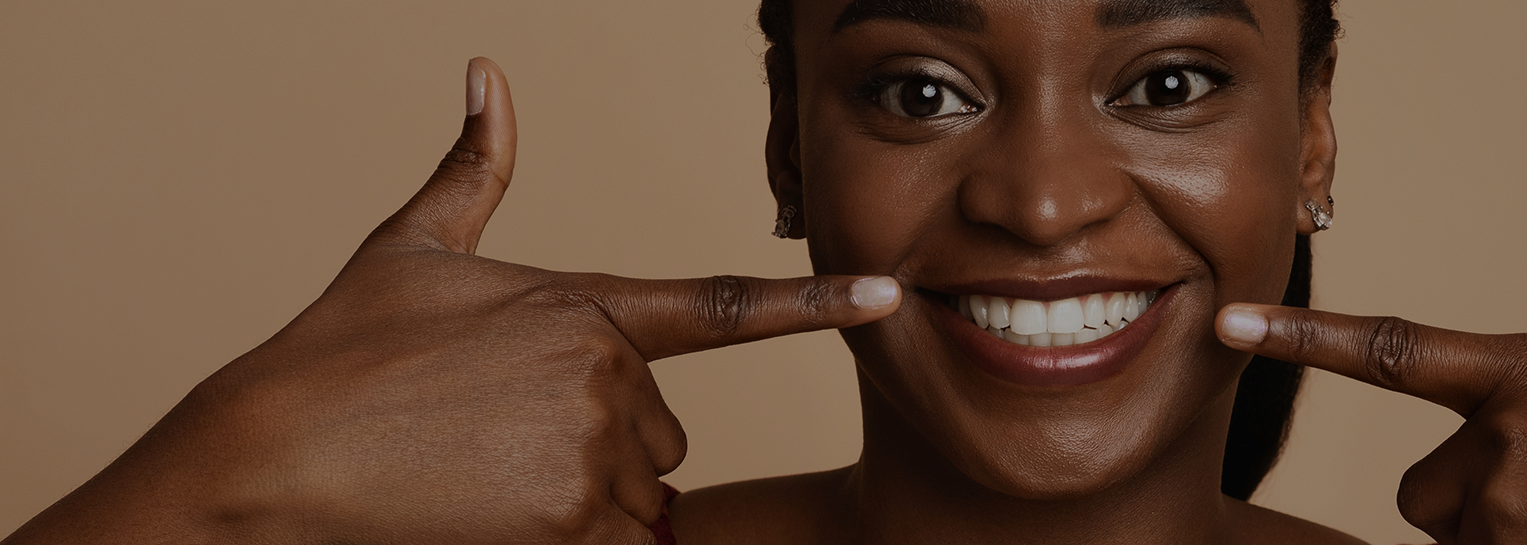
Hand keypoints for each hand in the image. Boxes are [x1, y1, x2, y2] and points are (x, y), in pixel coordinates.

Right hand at [5, 58, 897, 543]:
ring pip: (641, 488)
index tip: (886, 298)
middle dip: (605, 436)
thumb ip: (474, 170)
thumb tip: (488, 72)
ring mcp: (592, 446)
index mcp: (586, 304)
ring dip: (585, 490)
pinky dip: (575, 537)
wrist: (271, 451)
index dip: (813, 303)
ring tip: (489, 467)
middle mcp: (606, 371)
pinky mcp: (571, 516)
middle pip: (664, 428)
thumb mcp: (411, 248)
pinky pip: (619, 541)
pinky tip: (498, 510)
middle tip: (504, 428)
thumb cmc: (339, 350)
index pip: (725, 305)